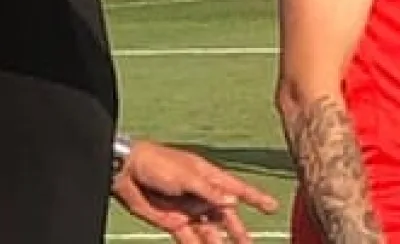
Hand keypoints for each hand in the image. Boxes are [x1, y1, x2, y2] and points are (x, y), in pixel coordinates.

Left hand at [112, 140, 277, 243]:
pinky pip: (192, 240)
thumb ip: (210, 191)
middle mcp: (202, 195)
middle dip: (239, 232)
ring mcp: (189, 210)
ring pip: (211, 232)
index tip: (272, 207)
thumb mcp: (187, 175)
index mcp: (208, 177)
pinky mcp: (174, 223)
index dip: (255, 198)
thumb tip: (233, 202)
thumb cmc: (157, 163)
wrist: (126, 172)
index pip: (237, 189)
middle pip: (226, 217)